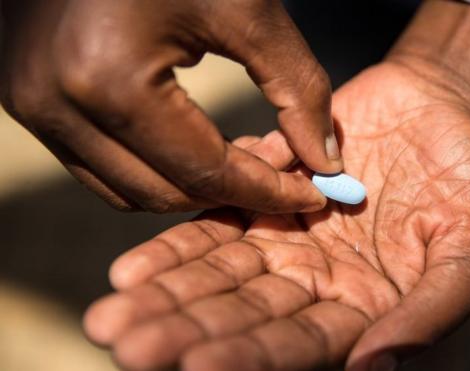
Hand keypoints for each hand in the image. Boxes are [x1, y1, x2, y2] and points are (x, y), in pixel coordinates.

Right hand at [0, 0, 340, 212]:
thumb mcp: (247, 8)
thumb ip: (296, 87)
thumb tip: (327, 160)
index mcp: (108, 80)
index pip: (205, 172)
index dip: (268, 192)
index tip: (315, 197)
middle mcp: (55, 105)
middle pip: (164, 193)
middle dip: (233, 193)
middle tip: (283, 171)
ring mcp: (32, 103)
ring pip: (128, 190)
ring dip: (191, 186)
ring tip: (242, 158)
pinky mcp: (28, 97)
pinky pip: (101, 164)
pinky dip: (154, 167)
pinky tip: (196, 142)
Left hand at [84, 62, 469, 370]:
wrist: (443, 110)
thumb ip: (430, 310)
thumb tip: (374, 368)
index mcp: (366, 312)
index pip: (302, 345)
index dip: (251, 356)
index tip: (196, 364)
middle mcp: (318, 286)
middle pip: (245, 317)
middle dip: (187, 332)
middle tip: (126, 343)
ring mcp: (289, 242)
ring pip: (220, 276)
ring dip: (169, 295)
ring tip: (115, 311)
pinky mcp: (267, 199)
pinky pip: (217, 224)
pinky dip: (178, 245)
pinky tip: (134, 267)